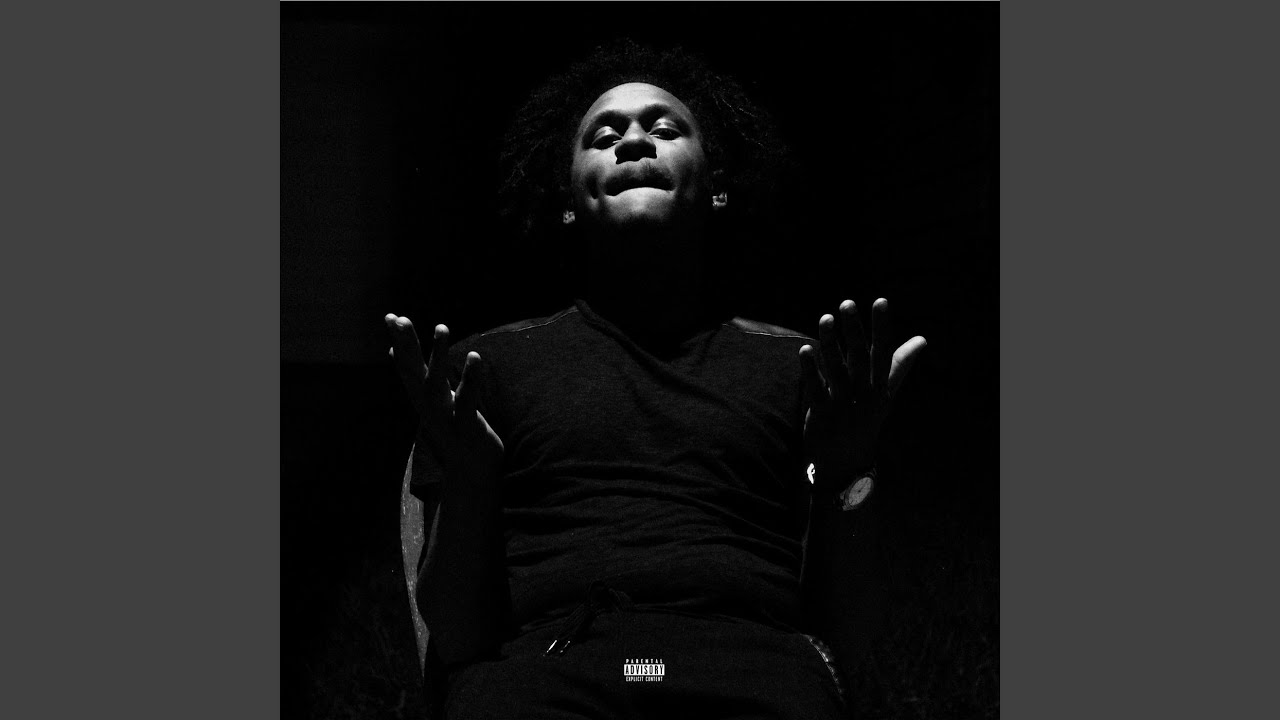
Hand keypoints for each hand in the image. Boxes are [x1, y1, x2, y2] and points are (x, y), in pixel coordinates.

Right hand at [384, 314, 503, 483]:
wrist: (471, 470)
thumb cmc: (453, 428)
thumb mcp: (432, 400)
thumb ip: (416, 376)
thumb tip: (394, 352)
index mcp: (423, 398)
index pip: (407, 366)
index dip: (400, 341)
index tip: (391, 315)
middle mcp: (428, 406)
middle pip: (414, 372)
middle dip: (408, 345)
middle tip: (399, 318)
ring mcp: (445, 418)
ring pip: (437, 384)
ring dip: (438, 355)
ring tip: (441, 326)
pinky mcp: (465, 428)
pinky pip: (466, 401)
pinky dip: (470, 379)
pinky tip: (475, 356)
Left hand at [799, 299, 925, 488]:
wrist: (846, 463)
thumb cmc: (866, 420)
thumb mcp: (886, 394)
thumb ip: (899, 365)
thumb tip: (921, 340)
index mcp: (880, 387)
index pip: (884, 352)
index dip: (882, 327)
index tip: (880, 301)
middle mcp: (864, 394)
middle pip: (859, 357)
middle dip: (854, 330)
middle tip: (847, 304)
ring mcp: (842, 404)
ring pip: (836, 369)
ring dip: (830, 343)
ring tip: (825, 318)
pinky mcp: (821, 414)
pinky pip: (815, 388)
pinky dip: (810, 369)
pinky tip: (804, 349)